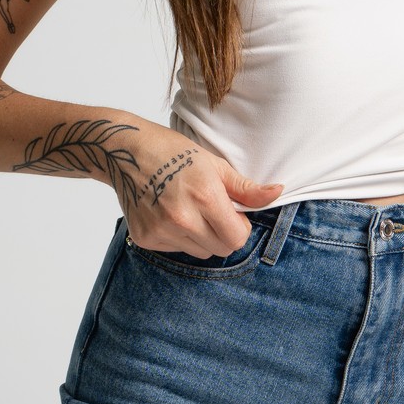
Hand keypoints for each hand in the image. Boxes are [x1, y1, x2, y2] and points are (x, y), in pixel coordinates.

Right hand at [116, 120, 283, 257]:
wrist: (126, 151)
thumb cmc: (174, 152)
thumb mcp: (215, 164)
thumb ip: (246, 187)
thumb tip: (278, 192)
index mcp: (205, 197)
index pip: (237, 239)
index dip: (240, 227)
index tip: (232, 213)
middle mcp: (182, 218)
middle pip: (221, 249)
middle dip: (223, 234)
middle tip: (212, 210)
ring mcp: (161, 230)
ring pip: (199, 252)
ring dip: (202, 237)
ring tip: (189, 209)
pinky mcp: (145, 238)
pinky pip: (175, 250)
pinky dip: (179, 237)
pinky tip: (169, 213)